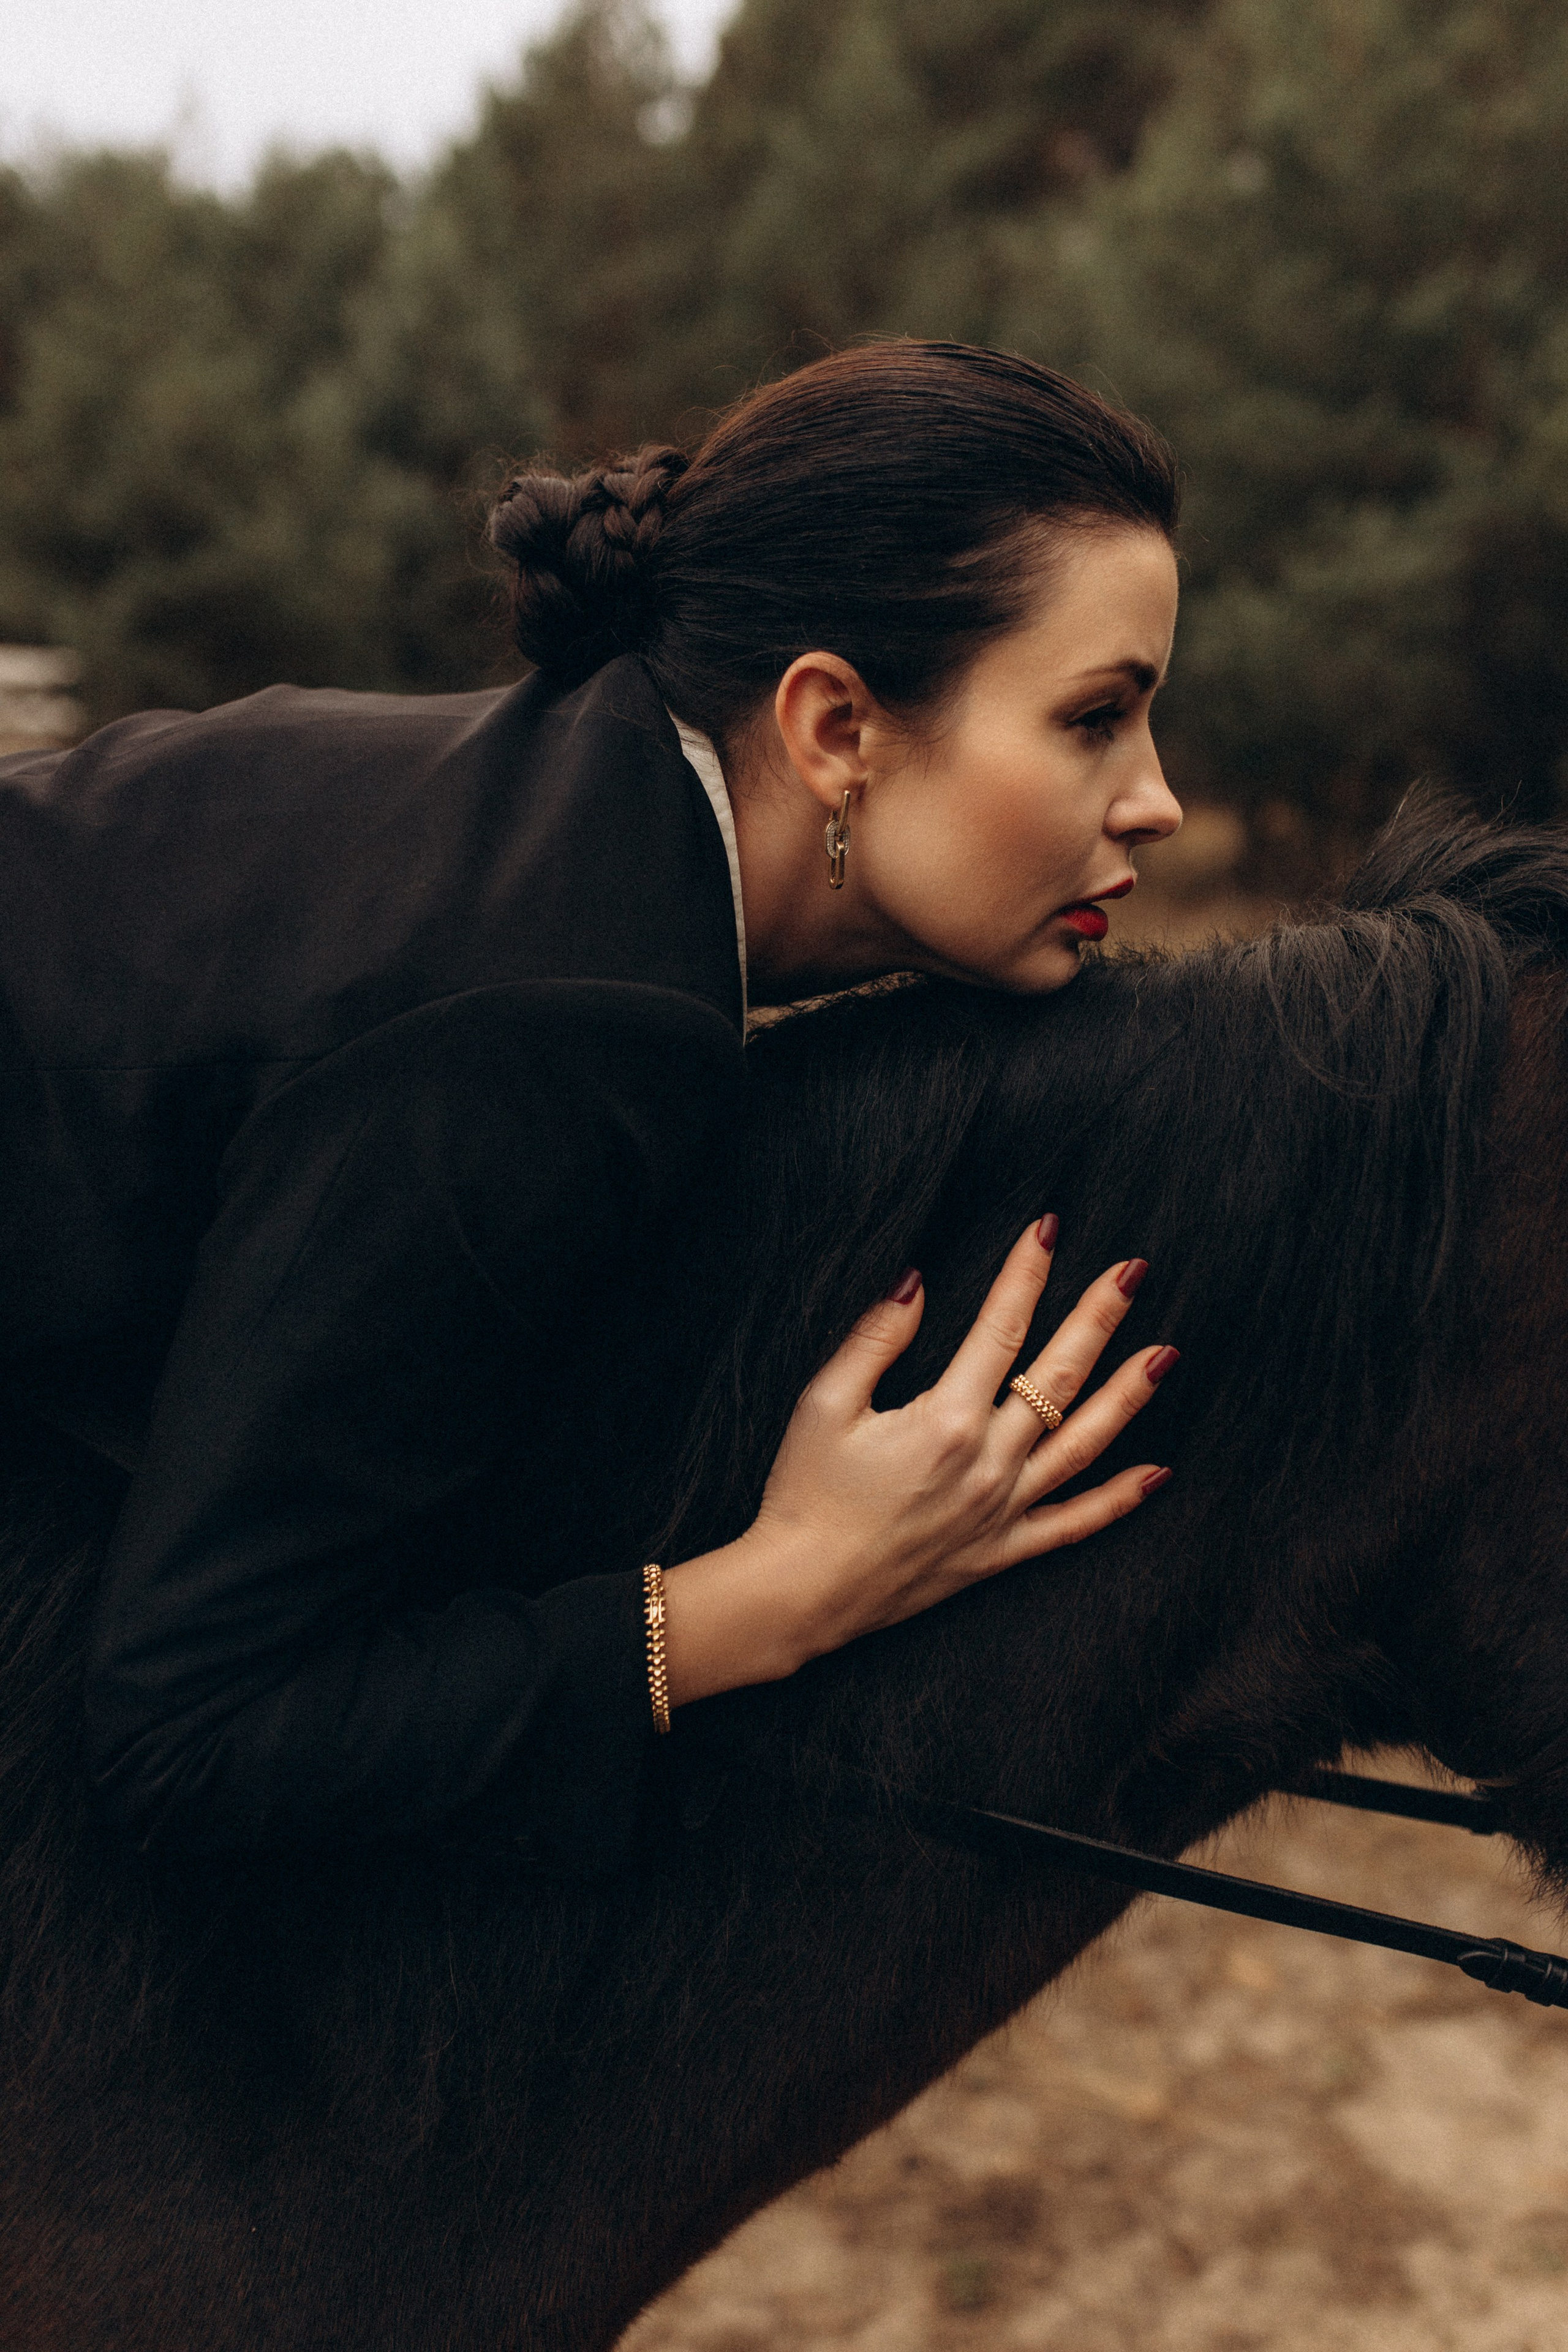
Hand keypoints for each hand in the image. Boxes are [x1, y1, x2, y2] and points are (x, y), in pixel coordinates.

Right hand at [662, 1220, 1175, 1705]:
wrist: (801, 1593)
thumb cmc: (804, 1495)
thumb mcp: (823, 1404)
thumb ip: (875, 1338)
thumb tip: (916, 1282)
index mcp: (944, 1420)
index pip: (1000, 1329)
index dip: (1026, 1274)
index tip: (1048, 1229)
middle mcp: (987, 1462)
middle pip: (1059, 1376)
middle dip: (1099, 1317)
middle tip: (1134, 1272)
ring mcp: (1001, 1509)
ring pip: (1084, 1444)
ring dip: (1127, 1394)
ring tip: (1165, 1354)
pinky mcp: (1001, 1551)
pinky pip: (1074, 1524)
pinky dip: (1119, 1500)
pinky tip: (1158, 1473)